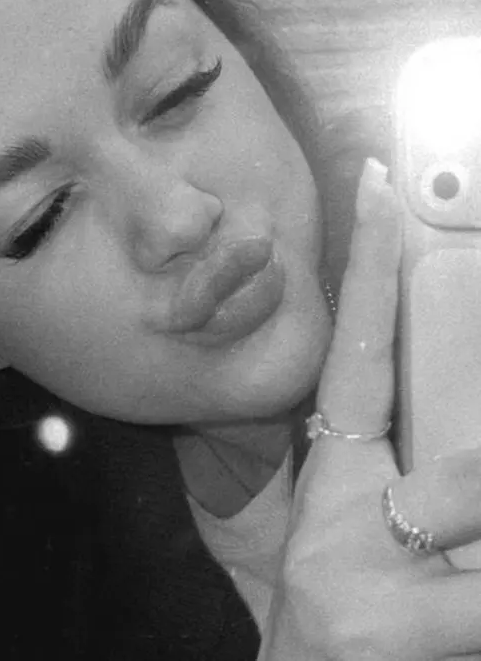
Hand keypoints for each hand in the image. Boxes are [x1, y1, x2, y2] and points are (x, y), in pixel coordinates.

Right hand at [261, 158, 480, 660]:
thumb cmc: (355, 612)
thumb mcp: (373, 531)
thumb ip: (422, 471)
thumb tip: (458, 446)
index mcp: (335, 475)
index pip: (355, 350)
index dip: (366, 265)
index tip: (380, 184)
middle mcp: (336, 517)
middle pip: (459, 466)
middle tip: (441, 504)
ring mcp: (362, 582)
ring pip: (467, 511)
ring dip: (476, 539)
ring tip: (460, 557)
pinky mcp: (390, 630)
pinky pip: (479, 595)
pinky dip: (480, 588)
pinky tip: (464, 601)